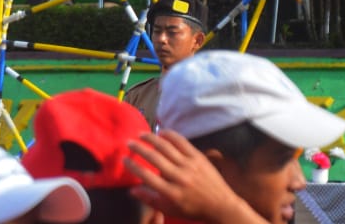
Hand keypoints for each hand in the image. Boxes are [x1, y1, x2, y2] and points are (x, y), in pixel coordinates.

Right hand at [127, 132, 264, 223]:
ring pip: (166, 147)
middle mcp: (179, 178)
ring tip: (141, 134)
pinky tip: (161, 133)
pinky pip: (181, 142)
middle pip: (154, 158)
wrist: (220, 205)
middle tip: (129, 143)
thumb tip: (131, 190)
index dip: (132, 166)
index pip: (146, 177)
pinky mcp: (198, 157)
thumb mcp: (170, 210)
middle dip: (138, 148)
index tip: (124, 159)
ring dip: (151, 138)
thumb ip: (150, 200)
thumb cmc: (193, 209)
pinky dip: (170, 135)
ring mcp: (190, 165)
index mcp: (171, 193)